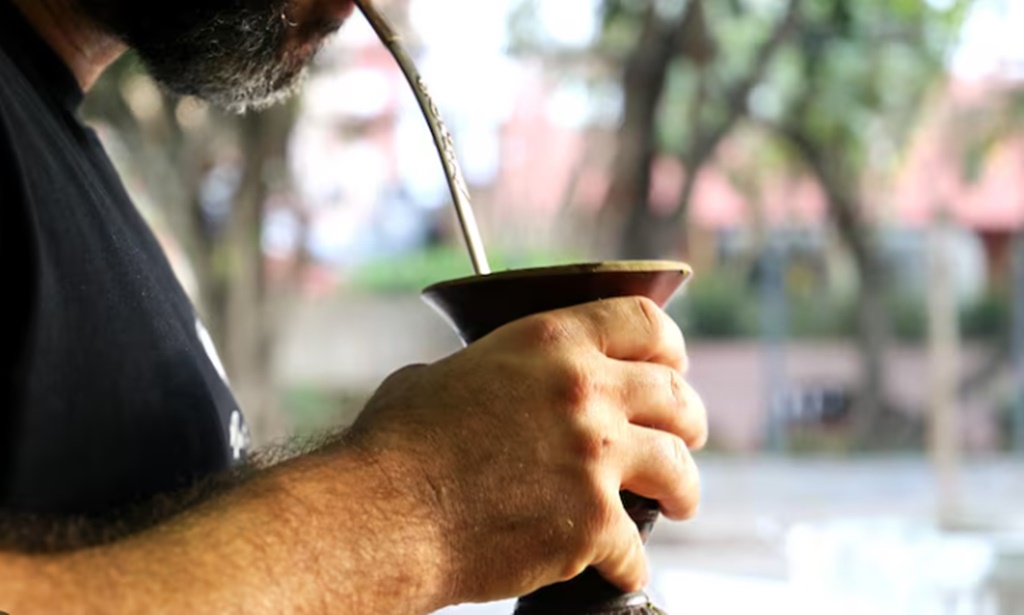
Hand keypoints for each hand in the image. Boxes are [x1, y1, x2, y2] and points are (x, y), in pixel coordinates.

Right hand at [348, 297, 706, 605]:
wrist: (385, 514)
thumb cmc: (396, 446)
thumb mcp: (441, 376)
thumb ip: (488, 372)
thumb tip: (489, 386)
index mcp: (550, 343)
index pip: (643, 322)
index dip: (669, 344)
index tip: (674, 365)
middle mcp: (584, 392)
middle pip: (675, 396)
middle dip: (689, 418)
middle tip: (686, 434)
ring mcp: (594, 458)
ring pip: (677, 468)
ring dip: (685, 488)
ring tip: (682, 502)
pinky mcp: (591, 523)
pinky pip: (636, 549)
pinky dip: (628, 563)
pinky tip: (620, 568)